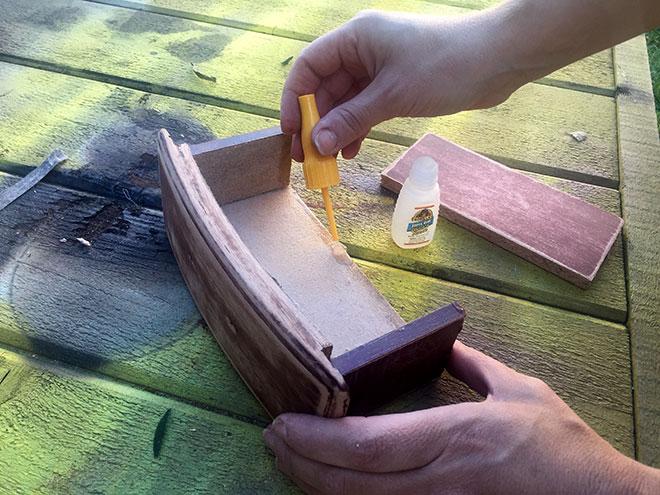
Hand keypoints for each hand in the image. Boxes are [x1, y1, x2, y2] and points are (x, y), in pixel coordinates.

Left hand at [264, 341, 659, 493]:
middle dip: (300, 462)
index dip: (316, 438)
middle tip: (272, 439)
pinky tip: (330, 485)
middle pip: (349, 481)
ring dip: (315, 483)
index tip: (285, 421)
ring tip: (287, 459)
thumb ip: (477, 368)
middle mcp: (437, 480)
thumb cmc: (563, 449)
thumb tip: (452, 347)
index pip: (366, 444)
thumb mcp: (522, 392)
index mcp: (452, 438)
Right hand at [280, 10, 517, 161]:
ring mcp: (380, 68)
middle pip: (324, 88)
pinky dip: (357, 128)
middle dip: (315, 123)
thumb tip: (316, 144)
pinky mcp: (395, 85)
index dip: (294, 100)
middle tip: (310, 158)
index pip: (309, 67)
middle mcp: (363, 50)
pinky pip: (365, 108)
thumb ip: (350, 120)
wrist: (498, 60)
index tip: (291, 133)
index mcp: (356, 38)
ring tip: (330, 161)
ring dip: (336, 130)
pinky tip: (352, 150)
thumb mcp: (391, 96)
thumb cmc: (445, 66)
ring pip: (345, 102)